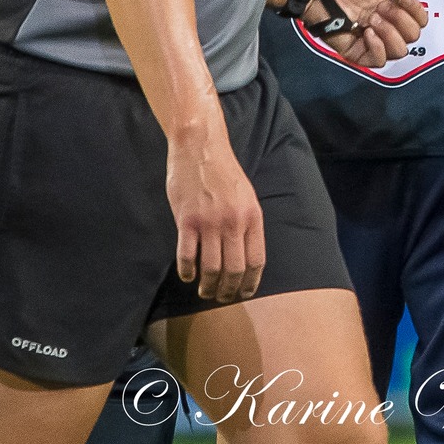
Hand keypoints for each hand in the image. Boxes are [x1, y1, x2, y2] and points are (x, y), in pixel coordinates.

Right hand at [167, 129, 264, 301]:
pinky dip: (187, 271)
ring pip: (211, 268)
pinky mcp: (186, 220)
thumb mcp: (247, 196)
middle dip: (228, 290)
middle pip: (234, 270)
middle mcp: (234, 222)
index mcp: (252, 216)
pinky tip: (187, 275)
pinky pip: (187, 256)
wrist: (200, 146)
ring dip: (208, 286)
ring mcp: (209, 222)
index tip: (244, 293)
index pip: (256, 261)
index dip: (250, 283)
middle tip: (220, 297)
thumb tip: (245, 254)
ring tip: (204, 291)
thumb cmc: (223, 171)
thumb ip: (247, 223)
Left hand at [319, 0, 429, 63]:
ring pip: (400, 51)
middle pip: (413, 37)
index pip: (420, 20)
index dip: (416, 10)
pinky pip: (380, 62)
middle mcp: (386, 26)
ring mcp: (373, 41)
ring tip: (371, 21)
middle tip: (379, 9)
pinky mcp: (358, 52)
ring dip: (389, 34)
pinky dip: (378, 48)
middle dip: (399, 21)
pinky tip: (366, 33)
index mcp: (393, 7)